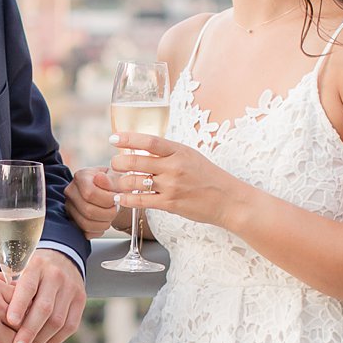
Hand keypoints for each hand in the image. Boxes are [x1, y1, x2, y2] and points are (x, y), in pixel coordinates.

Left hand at [4, 252, 87, 342]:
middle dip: (30, 331)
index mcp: (36, 266)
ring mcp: (71, 288)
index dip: (19, 306)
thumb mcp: (20, 268)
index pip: (28, 287)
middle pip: (44, 308)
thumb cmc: (35, 270)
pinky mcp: (81, 300)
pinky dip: (56, 339)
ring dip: (41, 340)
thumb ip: (6, 285)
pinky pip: (70, 326)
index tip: (11, 322)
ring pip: (58, 320)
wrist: (63, 259)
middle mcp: (55, 276)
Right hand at [64, 167, 121, 240]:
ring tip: (111, 215)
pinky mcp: (72, 221)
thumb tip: (101, 178)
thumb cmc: (111, 183)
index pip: (89, 193)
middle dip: (108, 213)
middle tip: (116, 209)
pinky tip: (104, 221)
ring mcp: (70, 208)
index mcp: (80, 177)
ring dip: (104, 223)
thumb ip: (111, 179)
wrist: (107, 192)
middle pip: (88, 210)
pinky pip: (85, 232)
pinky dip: (99, 230)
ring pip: (86, 223)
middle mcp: (71, 192)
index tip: (117, 199)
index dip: (107, 200)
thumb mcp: (115, 176)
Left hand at [109, 133, 244, 226]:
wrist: (228, 200)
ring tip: (118, 182)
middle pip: (136, 161)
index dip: (128, 138)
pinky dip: (126, 199)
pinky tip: (120, 198)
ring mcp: (171, 186)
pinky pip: (141, 200)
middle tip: (114, 163)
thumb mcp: (191, 156)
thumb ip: (169, 153)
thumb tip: (144, 148)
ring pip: (134, 182)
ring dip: (121, 182)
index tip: (113, 138)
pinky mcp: (170, 203)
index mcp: (179, 151)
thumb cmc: (208, 177)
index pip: (149, 141)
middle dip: (118, 162)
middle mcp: (174, 167)